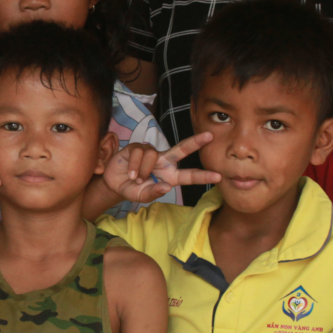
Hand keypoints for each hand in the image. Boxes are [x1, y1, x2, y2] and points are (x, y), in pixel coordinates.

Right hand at [102, 132, 220, 202]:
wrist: (114, 183)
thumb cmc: (132, 189)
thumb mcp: (142, 197)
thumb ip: (154, 193)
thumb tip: (166, 187)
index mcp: (170, 176)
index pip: (189, 176)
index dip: (203, 176)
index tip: (218, 176)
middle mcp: (165, 162)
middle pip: (182, 149)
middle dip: (196, 142)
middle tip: (210, 135)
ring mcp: (152, 153)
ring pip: (154, 155)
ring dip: (144, 170)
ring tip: (136, 178)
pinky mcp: (138, 147)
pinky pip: (140, 152)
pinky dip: (135, 165)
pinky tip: (131, 172)